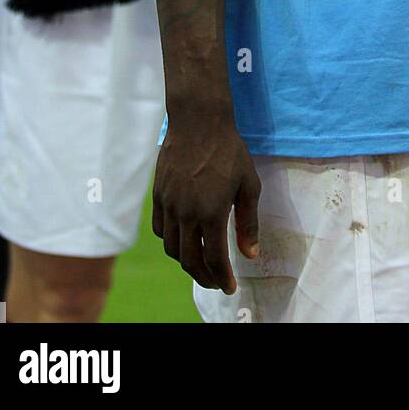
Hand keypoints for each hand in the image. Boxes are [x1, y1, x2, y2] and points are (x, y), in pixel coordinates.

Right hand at [152, 119, 260, 292]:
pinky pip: (159, 230)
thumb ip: (248, 223)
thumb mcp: (249, 185)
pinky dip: (170, 243)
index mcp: (211, 213)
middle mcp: (186, 213)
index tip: (230, 287)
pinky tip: (183, 241)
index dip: (222, 278)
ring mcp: (168, 205)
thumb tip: (250, 255)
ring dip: (186, 263)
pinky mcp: (158, 196)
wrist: (198, 122)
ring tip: (201, 265)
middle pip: (190, 260)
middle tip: (217, 282)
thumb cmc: (229, 152)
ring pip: (171, 248)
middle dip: (205, 277)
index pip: (214, 259)